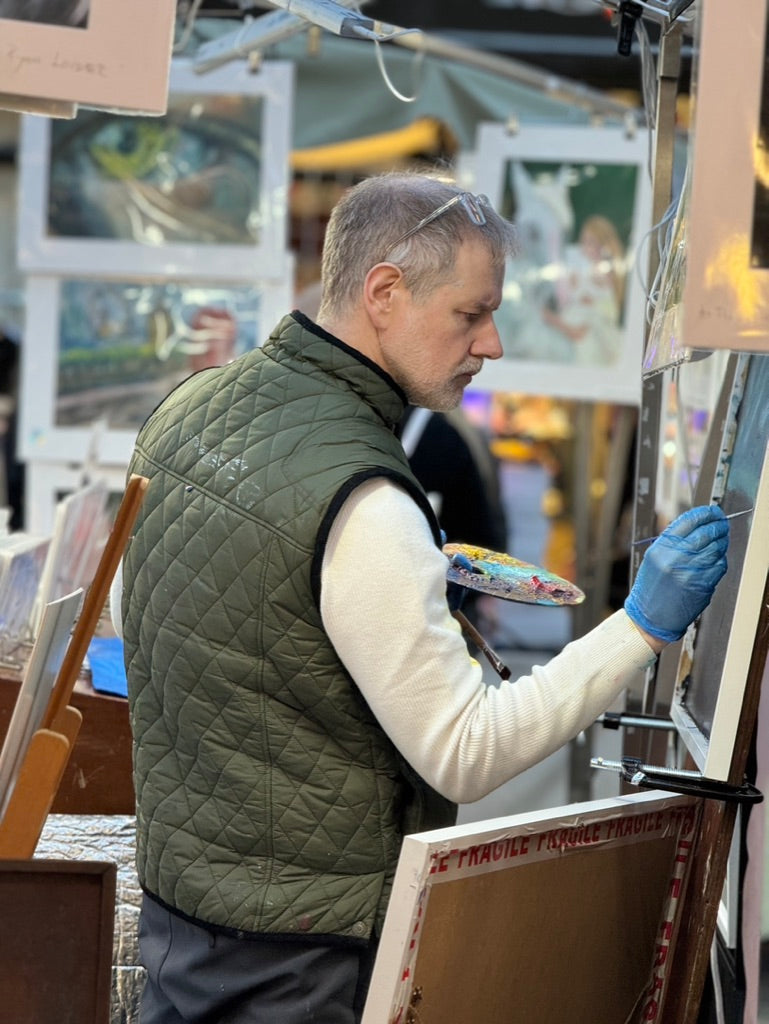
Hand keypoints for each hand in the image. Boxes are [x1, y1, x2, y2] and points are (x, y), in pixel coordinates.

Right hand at [624, 505, 728, 643]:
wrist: (650, 617)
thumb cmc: (651, 589)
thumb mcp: (654, 558)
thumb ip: (672, 542)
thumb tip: (695, 526)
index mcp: (661, 547)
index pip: (689, 521)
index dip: (705, 514)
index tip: (712, 512)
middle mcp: (675, 557)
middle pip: (706, 533)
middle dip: (718, 526)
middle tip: (722, 524)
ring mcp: (690, 571)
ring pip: (716, 548)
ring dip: (722, 542)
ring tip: (721, 541)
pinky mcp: (702, 584)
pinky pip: (719, 566)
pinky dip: (720, 560)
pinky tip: (716, 559)